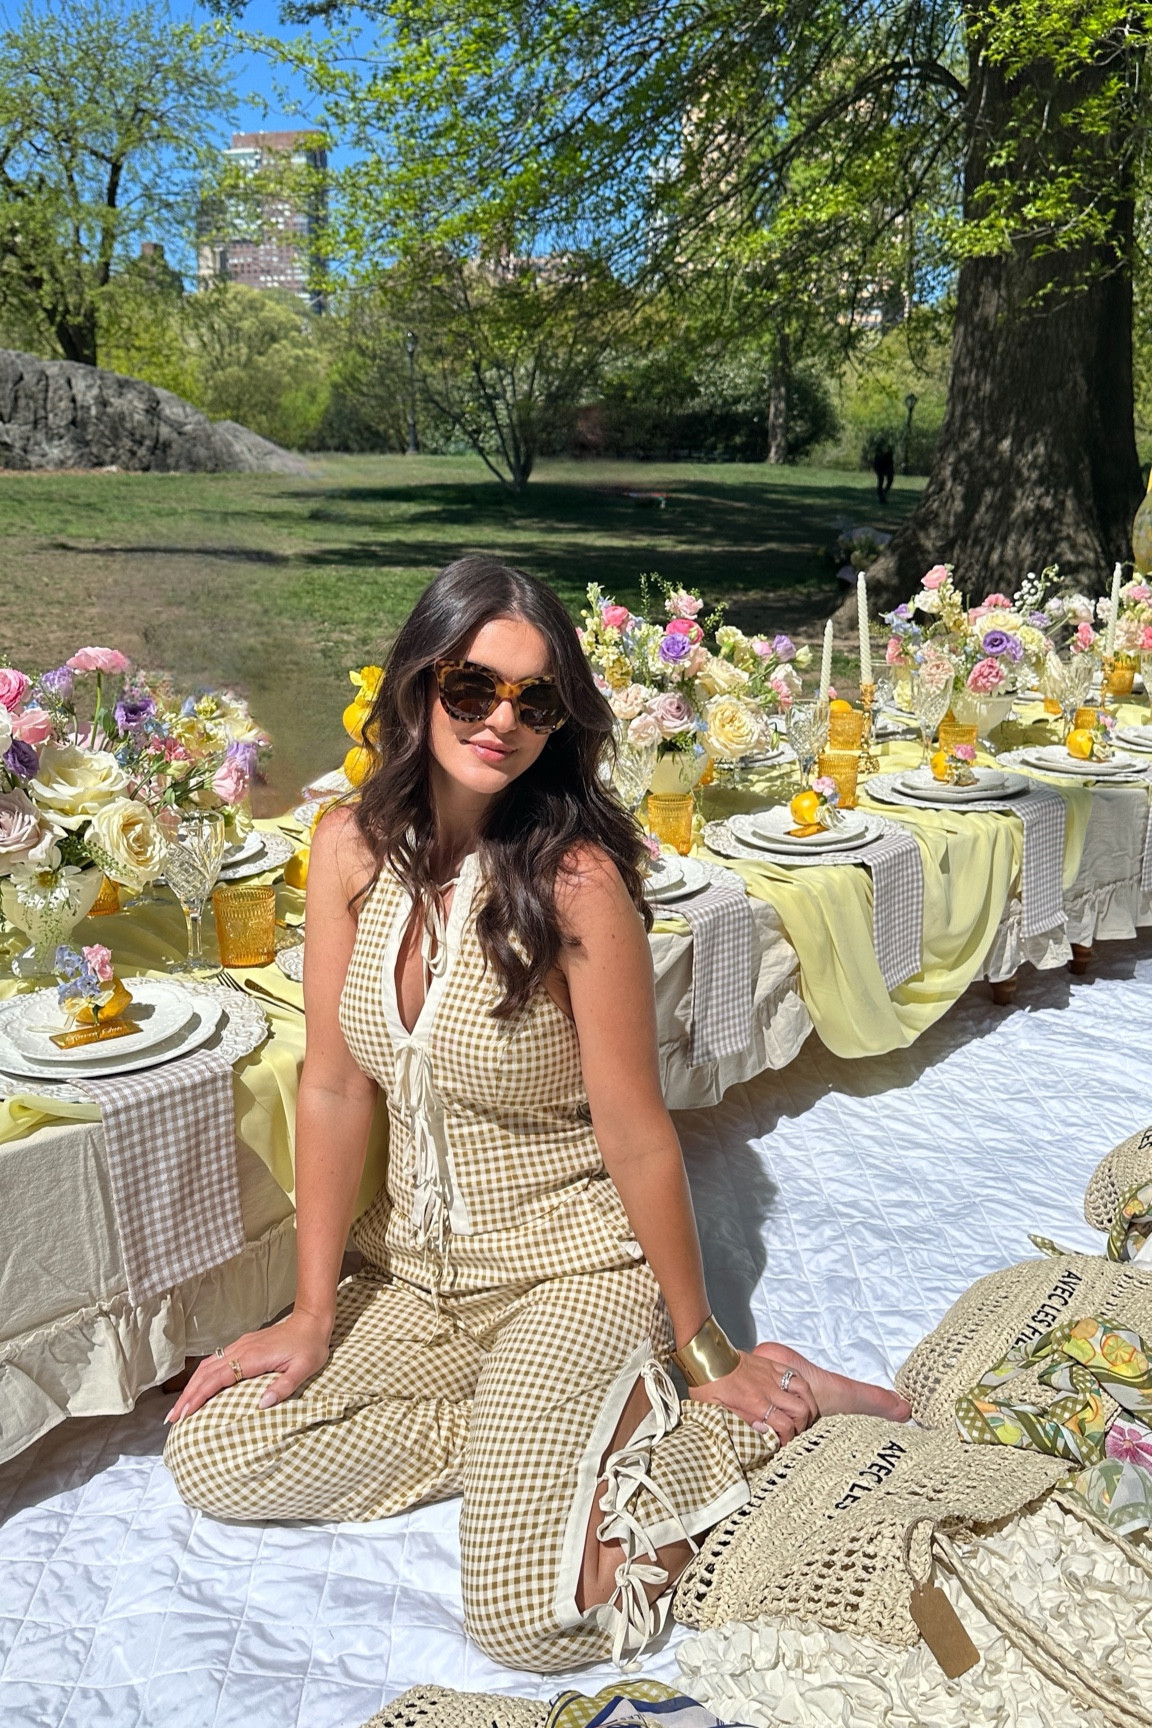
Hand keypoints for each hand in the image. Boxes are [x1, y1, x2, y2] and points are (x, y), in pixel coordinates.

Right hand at [166, 1308, 331, 1423]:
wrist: (312, 1321)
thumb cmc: (309, 1347)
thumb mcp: (304, 1369)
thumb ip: (284, 1387)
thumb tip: (262, 1404)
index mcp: (252, 1357)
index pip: (217, 1379)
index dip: (199, 1396)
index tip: (184, 1413)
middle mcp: (241, 1350)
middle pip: (205, 1373)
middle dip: (187, 1396)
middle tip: (172, 1417)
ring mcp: (240, 1346)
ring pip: (208, 1366)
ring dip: (191, 1386)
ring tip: (179, 1407)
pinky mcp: (243, 1345)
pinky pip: (216, 1361)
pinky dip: (202, 1376)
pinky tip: (198, 1386)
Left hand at [689, 1348, 818, 1444]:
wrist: (705, 1355)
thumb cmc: (707, 1384)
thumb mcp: (717, 1411)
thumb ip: (740, 1423)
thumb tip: (761, 1431)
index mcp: (755, 1403)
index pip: (785, 1425)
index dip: (788, 1439)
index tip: (782, 1444)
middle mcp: (768, 1389)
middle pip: (801, 1409)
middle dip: (802, 1425)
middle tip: (793, 1431)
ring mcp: (771, 1374)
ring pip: (804, 1389)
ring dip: (808, 1404)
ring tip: (802, 1414)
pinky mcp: (770, 1364)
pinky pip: (794, 1374)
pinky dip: (801, 1386)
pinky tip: (797, 1395)